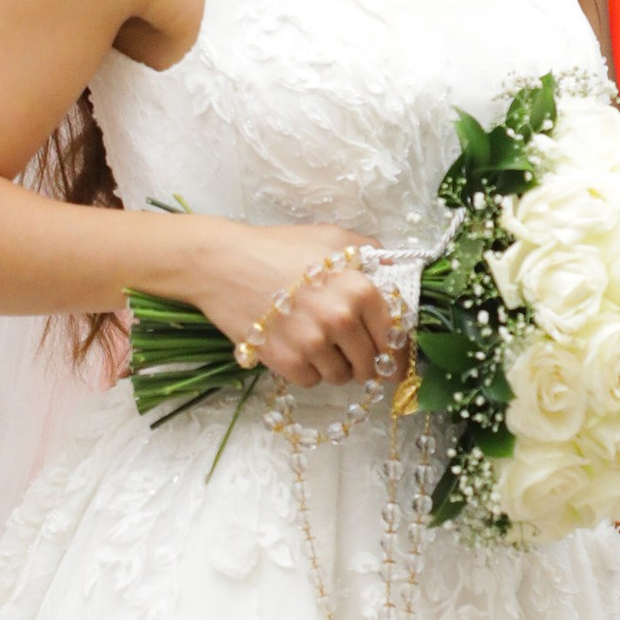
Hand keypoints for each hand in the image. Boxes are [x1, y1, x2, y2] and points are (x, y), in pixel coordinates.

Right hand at [175, 220, 406, 389]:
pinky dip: (306, 370)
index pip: (394, 337)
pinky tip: (294, 346)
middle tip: (348, 352)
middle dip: (363, 362)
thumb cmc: (277, 248)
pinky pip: (311, 381)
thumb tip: (392, 269)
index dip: (396, 354)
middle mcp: (342, 319)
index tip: (395, 365)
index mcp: (360, 289)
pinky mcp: (286, 361)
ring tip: (314, 342)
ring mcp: (313, 343)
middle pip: (370, 364)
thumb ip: (368, 251)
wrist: (223, 264)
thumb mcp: (330, 238)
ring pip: (341, 377)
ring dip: (333, 366)